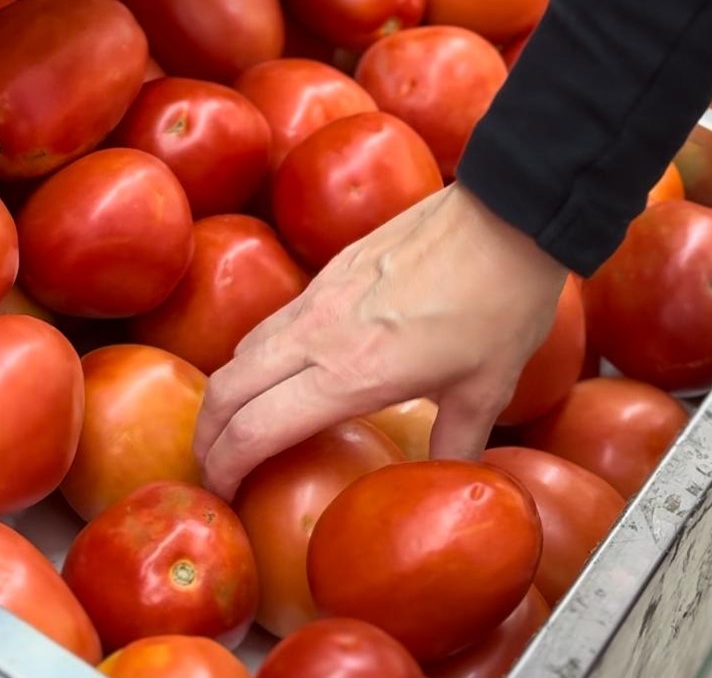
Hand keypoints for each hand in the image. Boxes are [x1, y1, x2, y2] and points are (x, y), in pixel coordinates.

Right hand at [193, 183, 569, 498]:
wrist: (506, 218)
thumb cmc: (500, 303)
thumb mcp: (487, 390)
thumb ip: (457, 442)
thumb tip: (451, 477)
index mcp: (350, 375)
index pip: (254, 430)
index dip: (224, 468)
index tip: (220, 494)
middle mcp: (318, 335)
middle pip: (225, 389)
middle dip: (206, 435)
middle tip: (210, 468)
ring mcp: (319, 297)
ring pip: (242, 350)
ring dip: (225, 393)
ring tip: (234, 425)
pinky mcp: (330, 270)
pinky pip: (272, 321)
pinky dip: (254, 356)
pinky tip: (278, 371)